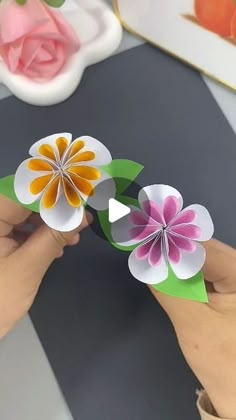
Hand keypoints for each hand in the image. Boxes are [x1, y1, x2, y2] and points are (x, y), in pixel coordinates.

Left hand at [0, 195, 91, 338]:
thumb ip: (54, 237)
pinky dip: (35, 236)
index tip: (80, 200)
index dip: (53, 193)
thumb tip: (82, 216)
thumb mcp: (28, 267)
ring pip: (21, 215)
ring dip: (47, 225)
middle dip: (53, 211)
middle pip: (23, 202)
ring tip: (70, 240)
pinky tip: (54, 249)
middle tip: (78, 222)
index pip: (23, 192)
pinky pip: (16, 229)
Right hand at [150, 239, 235, 418]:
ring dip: (178, 260)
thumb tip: (146, 260)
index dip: (171, 242)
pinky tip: (169, 272)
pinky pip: (207, 273)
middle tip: (144, 244)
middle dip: (173, 248)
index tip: (144, 237)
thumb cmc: (224, 361)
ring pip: (204, 260)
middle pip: (205, 250)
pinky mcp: (232, 290)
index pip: (204, 249)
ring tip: (152, 254)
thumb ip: (169, 288)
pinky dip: (187, 273)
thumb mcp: (193, 322)